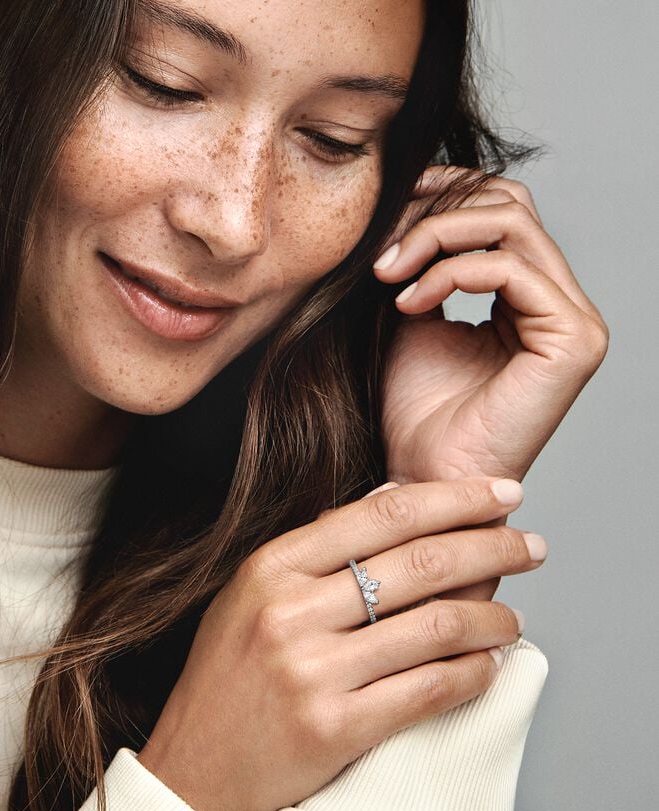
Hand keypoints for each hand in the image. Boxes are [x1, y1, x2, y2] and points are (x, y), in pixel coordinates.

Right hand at [136, 478, 538, 810]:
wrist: (196, 766)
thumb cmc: (229, 675)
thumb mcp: (250, 593)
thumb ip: (315, 546)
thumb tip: (394, 499)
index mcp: (271, 568)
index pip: (382, 515)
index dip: (454, 498)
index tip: (500, 494)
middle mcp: (290, 612)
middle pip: (420, 563)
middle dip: (492, 547)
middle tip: (531, 547)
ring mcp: (312, 672)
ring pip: (436, 625)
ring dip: (493, 617)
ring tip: (513, 617)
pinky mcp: (334, 728)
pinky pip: (430, 688)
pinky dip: (474, 672)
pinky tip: (488, 664)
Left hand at [374, 166, 608, 485]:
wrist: (423, 475)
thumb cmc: (415, 413)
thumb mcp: (411, 320)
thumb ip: (422, 266)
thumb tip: (405, 208)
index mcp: (526, 296)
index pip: (501, 209)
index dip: (446, 190)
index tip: (388, 201)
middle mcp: (558, 302)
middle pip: (510, 204)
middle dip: (436, 209)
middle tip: (382, 242)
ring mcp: (573, 319)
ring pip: (510, 225)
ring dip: (434, 237)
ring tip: (385, 272)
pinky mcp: (573, 339)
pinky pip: (509, 269)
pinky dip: (448, 274)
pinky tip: (407, 302)